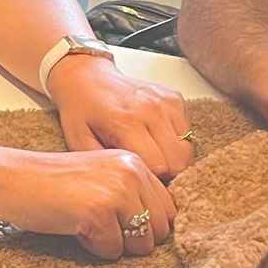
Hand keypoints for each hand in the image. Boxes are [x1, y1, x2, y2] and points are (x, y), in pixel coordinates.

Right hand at [0, 143, 175, 258]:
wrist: (13, 180)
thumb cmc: (51, 183)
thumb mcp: (100, 176)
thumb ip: (132, 192)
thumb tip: (161, 228)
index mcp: (134, 162)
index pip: (168, 209)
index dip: (146, 225)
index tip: (120, 225)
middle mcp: (132, 172)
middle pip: (159, 230)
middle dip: (132, 238)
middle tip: (98, 224)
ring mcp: (117, 191)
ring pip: (140, 243)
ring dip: (114, 243)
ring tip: (86, 223)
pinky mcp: (99, 211)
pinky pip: (112, 251)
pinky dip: (92, 247)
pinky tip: (73, 226)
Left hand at [53, 56, 194, 178]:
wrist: (88, 78)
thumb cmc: (82, 110)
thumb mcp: (80, 143)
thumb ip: (106, 167)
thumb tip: (128, 189)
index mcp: (127, 121)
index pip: (159, 166)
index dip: (152, 180)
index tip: (139, 178)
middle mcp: (151, 109)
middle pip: (178, 160)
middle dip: (165, 172)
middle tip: (146, 169)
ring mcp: (166, 101)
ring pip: (187, 147)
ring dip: (172, 157)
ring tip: (150, 153)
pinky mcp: (175, 98)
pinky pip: (188, 132)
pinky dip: (176, 141)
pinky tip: (155, 138)